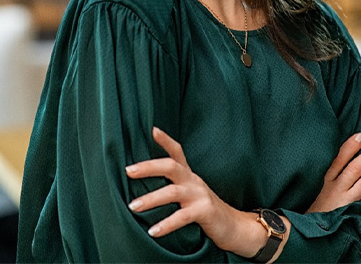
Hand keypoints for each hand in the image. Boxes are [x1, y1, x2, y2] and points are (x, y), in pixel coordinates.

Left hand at [125, 127, 287, 258]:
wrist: (233, 226)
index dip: (165, 140)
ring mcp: (199, 195)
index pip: (176, 151)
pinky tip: (152, 231)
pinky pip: (182, 217)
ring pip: (172, 192)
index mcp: (188, 174)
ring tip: (133, 206)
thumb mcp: (189, 190)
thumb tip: (143, 178)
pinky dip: (166, 224)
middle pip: (170, 166)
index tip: (152, 129)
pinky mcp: (204, 211)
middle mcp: (193, 180)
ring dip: (150, 199)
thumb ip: (172, 183)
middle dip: (148, 167)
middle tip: (128, 171)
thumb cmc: (203, 207)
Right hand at [307, 133, 360, 212]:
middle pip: (355, 168)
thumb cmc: (311, 201)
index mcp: (323, 178)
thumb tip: (333, 151)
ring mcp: (345, 201)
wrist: (308, 227)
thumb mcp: (311, 183)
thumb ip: (322, 170)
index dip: (350, 146)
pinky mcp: (351, 212)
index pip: (339, 158)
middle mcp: (335, 188)